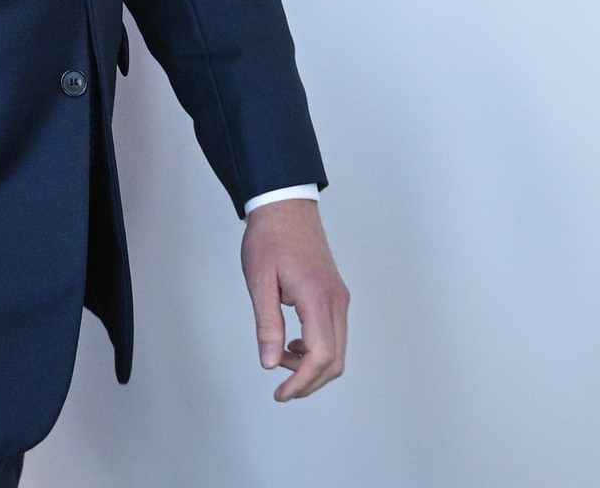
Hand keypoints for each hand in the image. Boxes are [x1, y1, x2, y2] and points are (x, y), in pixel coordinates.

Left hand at [240, 199, 349, 400]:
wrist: (285, 205)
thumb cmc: (270, 237)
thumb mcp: (259, 281)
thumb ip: (267, 324)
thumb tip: (270, 363)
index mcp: (317, 297)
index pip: (321, 355)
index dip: (302, 381)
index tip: (282, 393)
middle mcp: (336, 300)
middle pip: (336, 360)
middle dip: (309, 381)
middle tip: (282, 388)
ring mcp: (339, 297)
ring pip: (338, 349)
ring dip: (313, 366)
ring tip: (281, 358)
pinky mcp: (336, 294)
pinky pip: (335, 333)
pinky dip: (318, 349)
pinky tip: (292, 344)